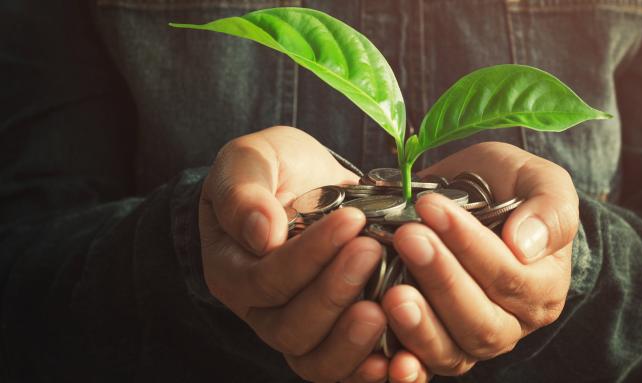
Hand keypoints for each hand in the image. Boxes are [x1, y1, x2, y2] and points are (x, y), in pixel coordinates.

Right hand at [199, 126, 388, 381]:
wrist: (308, 182)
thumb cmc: (276, 167)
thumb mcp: (251, 159)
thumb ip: (243, 192)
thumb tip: (261, 234)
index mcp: (233, 270)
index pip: (266, 279)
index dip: (310, 255)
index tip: (352, 218)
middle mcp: (261, 311)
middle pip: (291, 328)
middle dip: (335, 292)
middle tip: (373, 250)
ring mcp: (299, 330)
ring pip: (317, 361)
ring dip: (353, 340)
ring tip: (387, 305)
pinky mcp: (335, 339)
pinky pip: (348, 370)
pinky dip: (372, 370)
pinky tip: (402, 357)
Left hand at [380, 142, 577, 381]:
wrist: (472, 198)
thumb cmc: (505, 187)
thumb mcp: (537, 180)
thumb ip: (549, 209)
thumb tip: (525, 245)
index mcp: (543, 286)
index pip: (509, 276)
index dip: (468, 244)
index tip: (430, 207)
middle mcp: (512, 323)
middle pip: (480, 321)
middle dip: (441, 280)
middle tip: (407, 238)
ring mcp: (472, 342)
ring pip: (452, 351)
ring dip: (420, 325)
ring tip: (391, 293)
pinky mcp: (438, 349)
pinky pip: (424, 366)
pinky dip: (406, 366)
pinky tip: (384, 358)